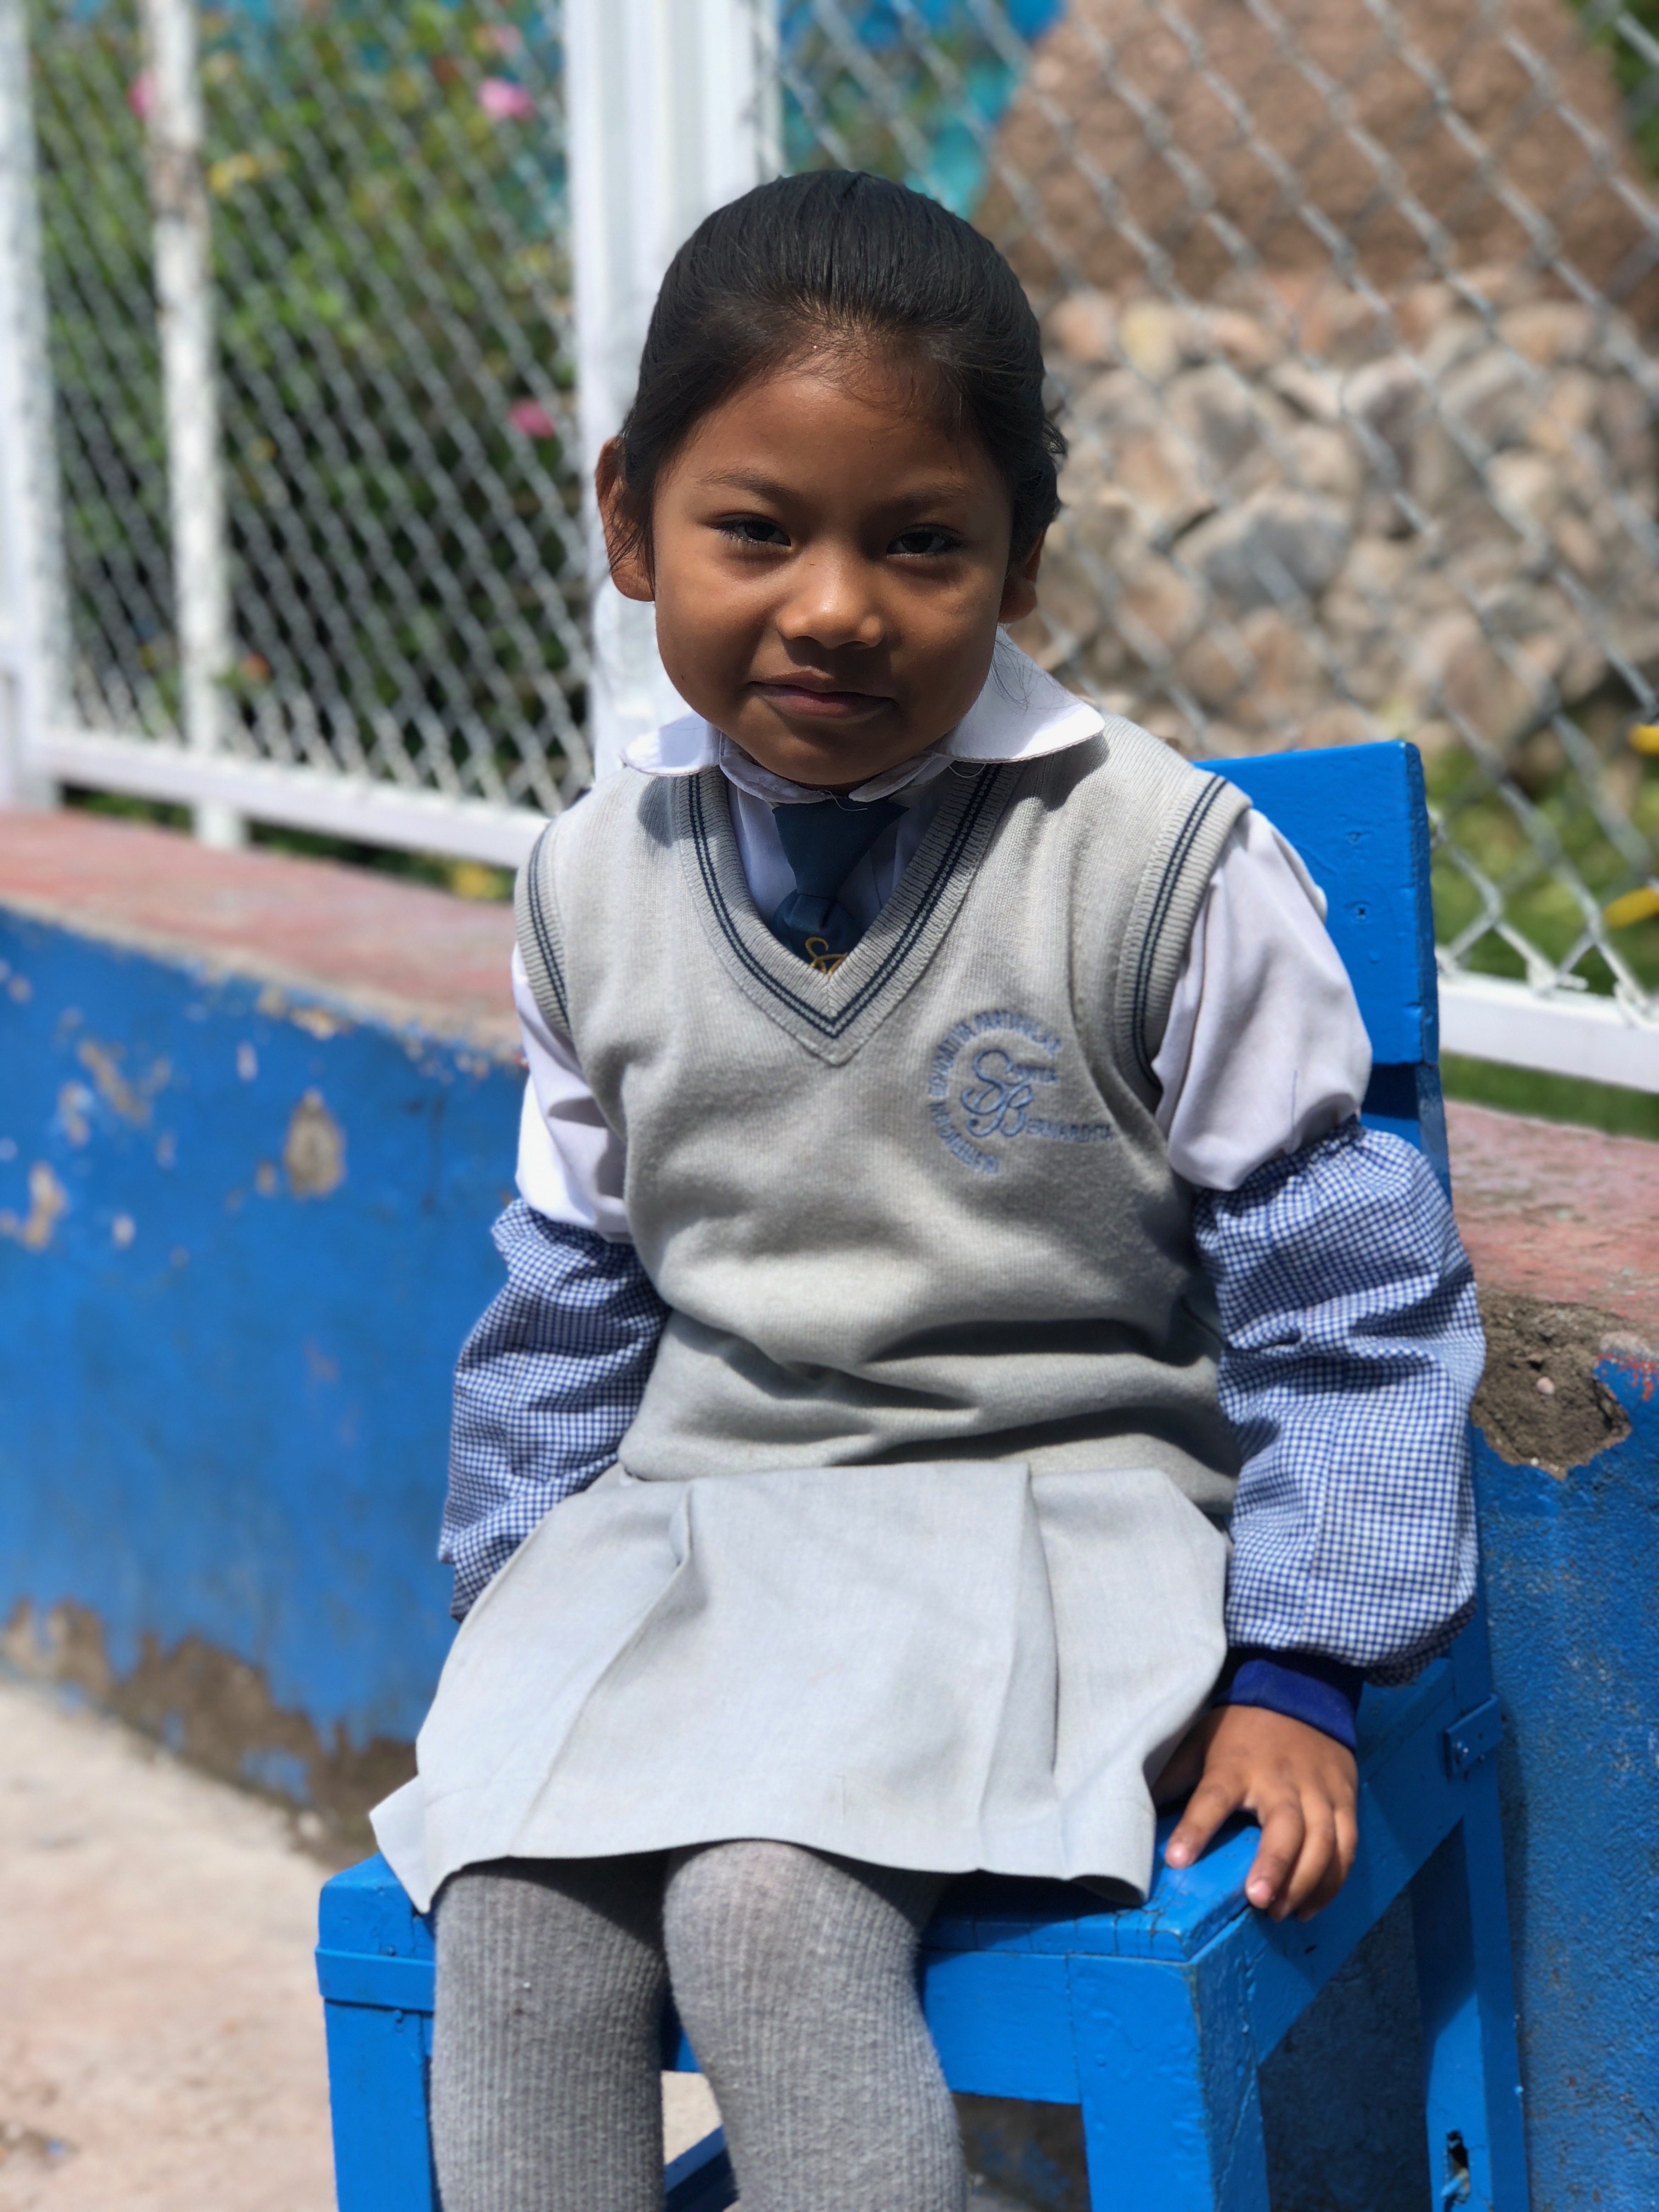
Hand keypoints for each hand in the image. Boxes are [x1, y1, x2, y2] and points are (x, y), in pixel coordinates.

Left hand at [1154, 1704, 1358, 1920]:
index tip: (1177, 1860)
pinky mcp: (1343, 1799)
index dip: (1196, 1828)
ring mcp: (1317, 1790)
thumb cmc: (1240, 1728)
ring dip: (1305, 1882)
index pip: (1213, 1797)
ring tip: (1281, 1914)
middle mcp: (1280, 1779)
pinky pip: (1346, 1846)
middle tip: (1258, 1901)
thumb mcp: (1199, 1741)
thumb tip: (1135, 1810)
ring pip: (1323, 1841)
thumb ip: (1175, 1777)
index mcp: (1236, 1765)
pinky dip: (1333, 1880)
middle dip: (1274, 1864)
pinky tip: (1310, 1907)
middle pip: (1285, 1824)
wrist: (1299, 1691)